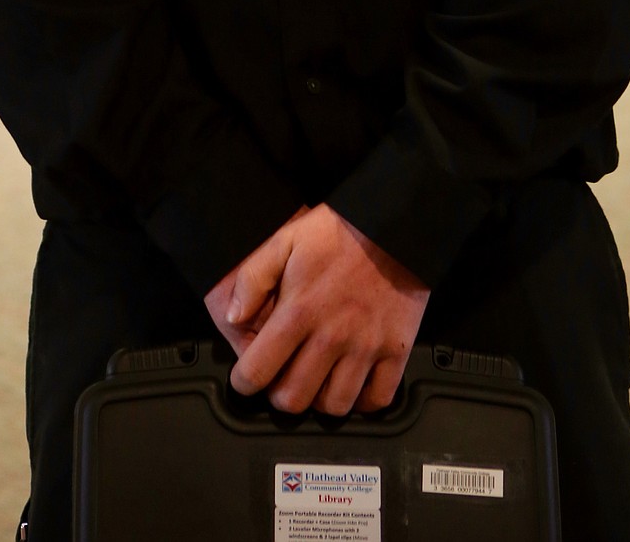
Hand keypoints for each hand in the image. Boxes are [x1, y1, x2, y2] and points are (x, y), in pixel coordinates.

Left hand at [222, 204, 429, 416]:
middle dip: (279, 397)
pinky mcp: (396, 350)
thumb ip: (253, 278)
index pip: (258, 371)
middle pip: (294, 400)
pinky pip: (378, 399)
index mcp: (299, 312)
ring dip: (319, 401)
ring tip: (316, 383)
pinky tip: (352, 385)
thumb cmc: (338, 232)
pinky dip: (363, 402)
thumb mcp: (285, 240)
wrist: (392, 224)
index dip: (244, 382)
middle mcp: (331, 337)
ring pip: (334, 406)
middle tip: (281, 382)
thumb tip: (233, 316)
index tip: (246, 378)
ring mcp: (365, 347)